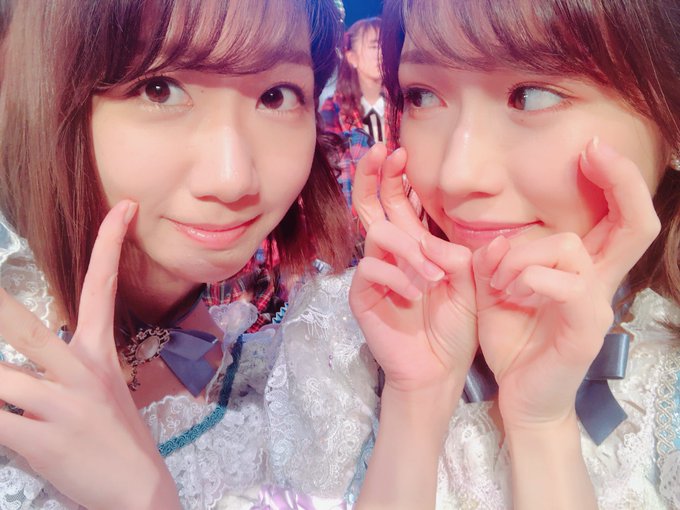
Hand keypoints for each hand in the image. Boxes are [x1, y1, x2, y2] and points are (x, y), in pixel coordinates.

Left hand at [0, 201, 179, 509]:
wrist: (139, 493)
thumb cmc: (116, 441)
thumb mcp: (101, 394)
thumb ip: (61, 368)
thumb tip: (22, 355)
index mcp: (99, 356)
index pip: (103, 288)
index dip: (110, 244)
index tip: (124, 208)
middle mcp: (81, 372)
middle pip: (26, 328)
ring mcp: (62, 405)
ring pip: (0, 377)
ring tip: (4, 387)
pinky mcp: (42, 440)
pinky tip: (0, 419)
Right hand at [349, 144, 477, 396]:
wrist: (439, 368)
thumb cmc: (454, 326)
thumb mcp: (468, 284)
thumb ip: (456, 254)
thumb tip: (439, 239)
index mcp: (415, 245)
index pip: (397, 201)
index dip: (393, 176)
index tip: (399, 150)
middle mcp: (391, 253)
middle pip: (370, 205)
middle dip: (372, 175)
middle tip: (380, 152)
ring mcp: (375, 273)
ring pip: (377, 233)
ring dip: (409, 248)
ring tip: (434, 276)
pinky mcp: (363, 294)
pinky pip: (371, 268)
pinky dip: (398, 276)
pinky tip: (416, 294)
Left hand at [472, 139, 660, 428]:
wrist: (520, 394)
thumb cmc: (514, 339)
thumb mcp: (497, 289)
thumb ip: (498, 259)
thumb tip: (497, 239)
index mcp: (581, 269)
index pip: (616, 217)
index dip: (614, 178)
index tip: (591, 148)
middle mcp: (598, 282)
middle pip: (636, 223)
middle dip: (621, 180)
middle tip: (594, 149)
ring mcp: (596, 306)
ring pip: (571, 246)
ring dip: (522, 253)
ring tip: (499, 281)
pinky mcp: (584, 331)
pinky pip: (566, 284)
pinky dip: (530, 277)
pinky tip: (508, 293)